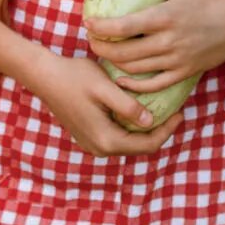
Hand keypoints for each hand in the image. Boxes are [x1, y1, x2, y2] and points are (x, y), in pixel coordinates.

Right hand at [31, 54, 182, 156]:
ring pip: (128, 142)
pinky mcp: (87, 135)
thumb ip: (128, 107)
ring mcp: (91, 143)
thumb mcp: (106, 88)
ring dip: (144, 129)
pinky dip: (130, 126)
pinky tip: (137, 109)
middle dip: (159, 130)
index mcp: (106, 140)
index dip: (167, 131)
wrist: (44, 76)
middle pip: (139, 146)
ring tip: (160, 109)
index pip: (147, 145)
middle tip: (174, 110)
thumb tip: (150, 121)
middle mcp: (99, 148)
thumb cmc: (74, 77)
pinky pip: (116, 136)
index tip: (180, 113)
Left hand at [84, 0, 224, 91]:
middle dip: (100, 47)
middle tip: (90, 39)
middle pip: (124, 52)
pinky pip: (154, 85)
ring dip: (113, 62)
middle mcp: (168, 41)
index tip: (88, 23)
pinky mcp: (183, 73)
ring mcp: (175, 60)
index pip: (124, 26)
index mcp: (165, 17)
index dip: (101, 27)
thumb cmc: (209, 0)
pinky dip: (134, 86)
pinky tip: (121, 79)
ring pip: (135, 69)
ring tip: (102, 53)